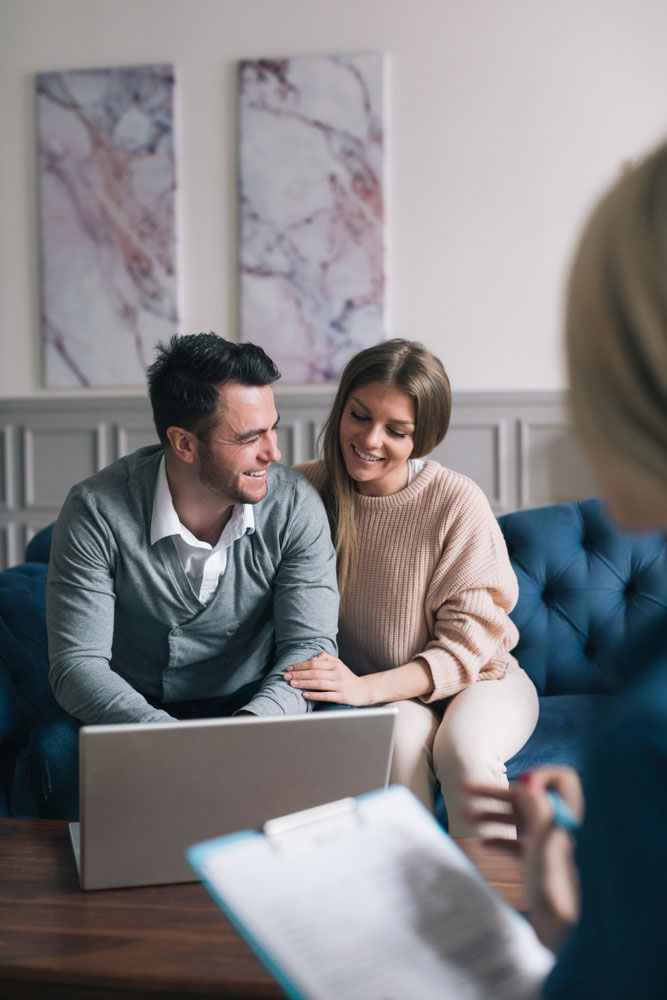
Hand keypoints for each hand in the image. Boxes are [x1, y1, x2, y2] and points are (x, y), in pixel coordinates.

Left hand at [284, 653, 373, 705]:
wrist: (363, 690)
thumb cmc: (347, 677)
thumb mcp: (338, 664)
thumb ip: (326, 658)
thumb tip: (312, 658)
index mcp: (335, 664)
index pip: (314, 663)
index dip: (300, 665)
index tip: (289, 668)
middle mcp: (338, 674)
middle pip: (314, 672)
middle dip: (298, 674)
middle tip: (285, 676)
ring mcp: (340, 685)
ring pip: (318, 683)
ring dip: (303, 683)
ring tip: (292, 684)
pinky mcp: (341, 697)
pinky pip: (326, 696)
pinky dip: (314, 695)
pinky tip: (304, 695)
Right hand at [462, 766, 583, 949]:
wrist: (555, 928)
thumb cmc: (553, 889)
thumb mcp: (543, 845)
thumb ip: (538, 812)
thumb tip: (529, 784)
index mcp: (566, 818)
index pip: (564, 780)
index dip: (540, 777)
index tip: (520, 787)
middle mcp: (557, 826)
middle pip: (528, 798)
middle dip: (496, 793)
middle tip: (465, 789)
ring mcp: (547, 844)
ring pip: (517, 819)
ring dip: (490, 815)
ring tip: (465, 815)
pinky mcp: (537, 862)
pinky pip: (516, 841)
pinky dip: (499, 839)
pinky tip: (483, 844)